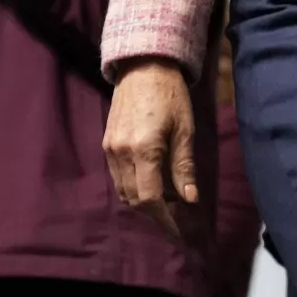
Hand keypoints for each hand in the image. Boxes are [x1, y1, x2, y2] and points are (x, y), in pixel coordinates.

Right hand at [105, 61, 200, 238]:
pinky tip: (150, 185)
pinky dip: (133, 187)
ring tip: (166, 205)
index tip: (179, 230)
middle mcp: (121, 153)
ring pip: (123, 191)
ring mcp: (110, 149)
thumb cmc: (171, 96)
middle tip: (176, 220)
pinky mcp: (106, 143)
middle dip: (155, 214)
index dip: (164, 218)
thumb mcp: (185, 130)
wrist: (144, 67)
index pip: (149, 198)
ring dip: (142, 202)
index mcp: (143, 150)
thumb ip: (184, 166)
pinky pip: (117, 177)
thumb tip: (190, 200)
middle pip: (134, 199)